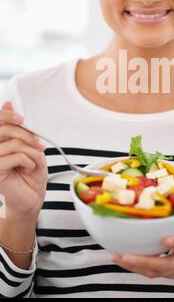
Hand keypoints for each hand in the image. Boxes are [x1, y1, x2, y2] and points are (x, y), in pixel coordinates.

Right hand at [0, 101, 47, 219]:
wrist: (32, 197)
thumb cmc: (29, 172)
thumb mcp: (27, 145)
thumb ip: (16, 127)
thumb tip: (7, 103)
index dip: (6, 115)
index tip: (21, 119)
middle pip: (5, 129)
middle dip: (28, 135)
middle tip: (40, 145)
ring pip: (14, 143)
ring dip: (32, 151)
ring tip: (36, 160)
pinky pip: (17, 156)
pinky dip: (30, 160)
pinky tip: (30, 168)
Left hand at [112, 226, 173, 279]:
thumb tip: (160, 190)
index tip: (166, 240)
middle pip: (166, 264)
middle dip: (145, 262)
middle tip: (127, 256)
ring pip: (154, 272)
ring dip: (134, 266)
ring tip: (118, 258)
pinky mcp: (164, 274)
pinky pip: (148, 273)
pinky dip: (133, 267)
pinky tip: (120, 260)